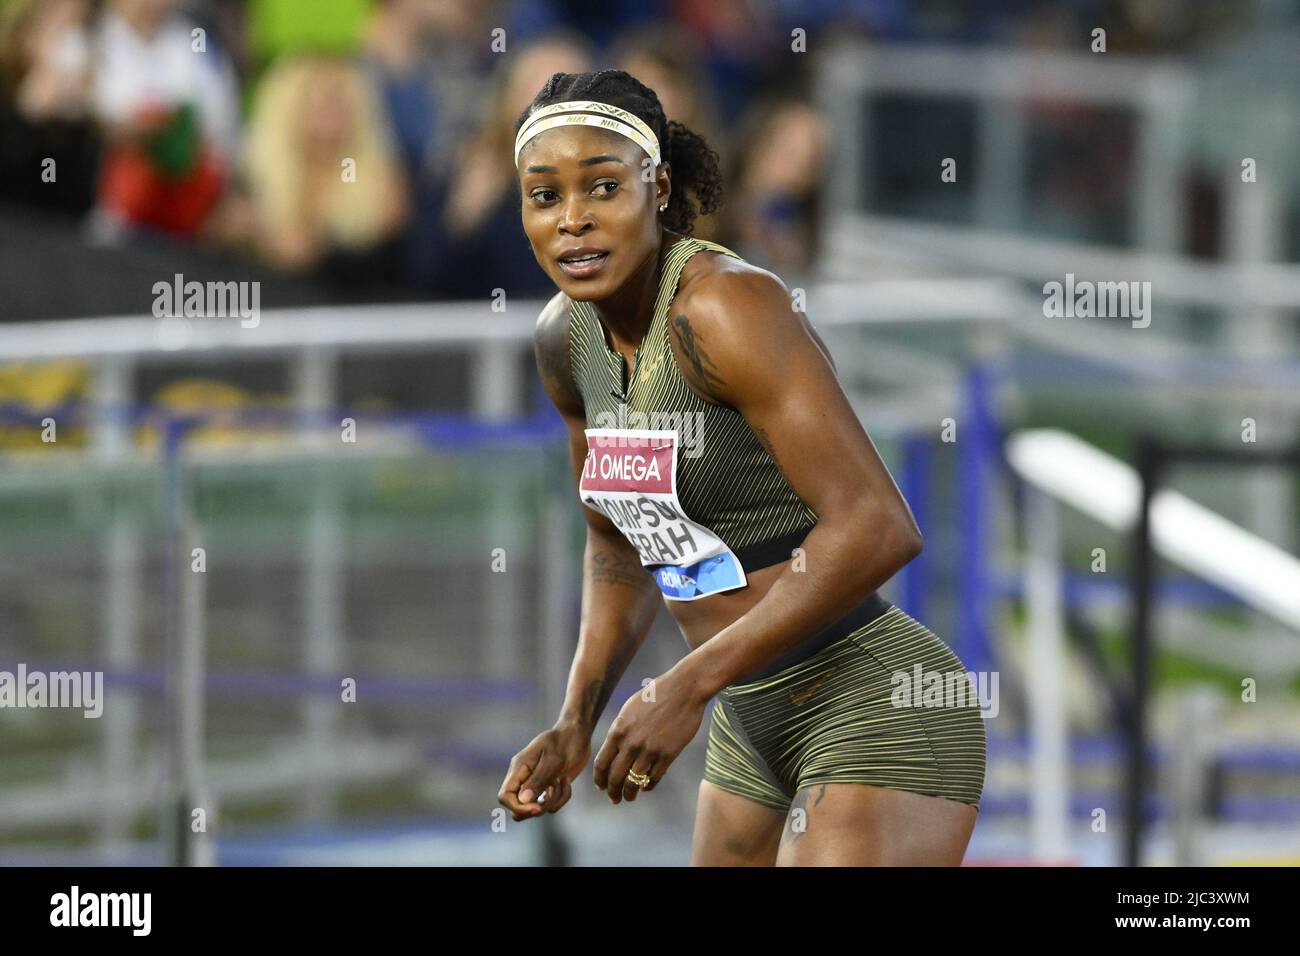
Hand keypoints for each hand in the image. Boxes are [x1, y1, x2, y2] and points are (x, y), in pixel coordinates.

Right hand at [498, 719, 590, 821]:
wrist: (577, 733)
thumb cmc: (564, 741)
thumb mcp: (553, 759)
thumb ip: (538, 780)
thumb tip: (523, 800)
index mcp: (519, 768)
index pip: (505, 796)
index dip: (518, 807)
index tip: (537, 806)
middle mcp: (524, 778)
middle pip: (517, 808)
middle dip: (536, 808)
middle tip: (552, 793)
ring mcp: (536, 784)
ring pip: (535, 808)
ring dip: (552, 800)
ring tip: (562, 781)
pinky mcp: (549, 787)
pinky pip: (551, 805)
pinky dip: (562, 797)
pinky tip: (566, 781)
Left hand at [593, 670, 706, 804]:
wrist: (684, 689)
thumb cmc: (656, 695)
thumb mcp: (629, 709)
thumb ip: (620, 730)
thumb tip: (614, 749)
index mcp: (618, 730)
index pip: (602, 763)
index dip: (600, 779)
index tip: (601, 787)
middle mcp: (631, 743)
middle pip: (615, 777)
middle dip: (613, 792)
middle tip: (614, 799)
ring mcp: (649, 750)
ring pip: (634, 782)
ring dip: (630, 793)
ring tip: (630, 797)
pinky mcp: (668, 755)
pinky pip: (654, 778)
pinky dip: (648, 786)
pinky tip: (646, 787)